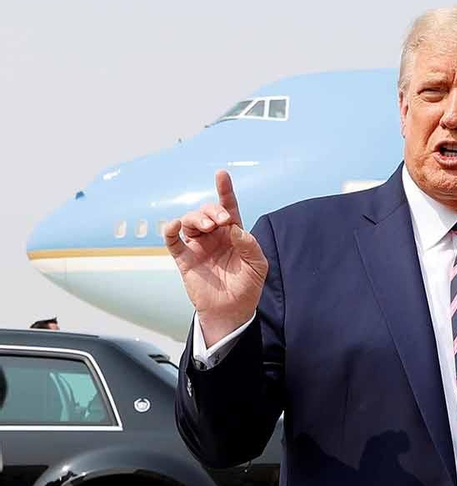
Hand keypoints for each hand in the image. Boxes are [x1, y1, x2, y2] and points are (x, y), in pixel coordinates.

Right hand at [161, 169, 267, 343]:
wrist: (232, 311)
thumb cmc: (247, 287)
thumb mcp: (257, 265)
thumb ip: (249, 245)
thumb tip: (233, 228)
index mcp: (233, 234)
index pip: (228, 208)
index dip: (225, 190)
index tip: (221, 174)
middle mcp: (214, 236)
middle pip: (207, 211)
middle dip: (213, 210)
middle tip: (221, 221)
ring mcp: (198, 246)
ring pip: (190, 221)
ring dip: (197, 218)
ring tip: (208, 227)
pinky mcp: (184, 258)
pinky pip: (172, 240)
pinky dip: (170, 229)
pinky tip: (174, 225)